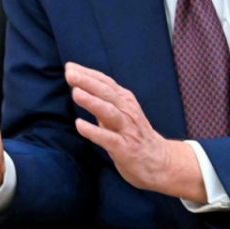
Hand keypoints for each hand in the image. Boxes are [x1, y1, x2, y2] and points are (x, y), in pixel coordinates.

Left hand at [65, 62, 205, 201]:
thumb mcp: (121, 113)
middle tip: (69, 73)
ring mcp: (127, 129)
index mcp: (125, 100)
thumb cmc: (134, 135)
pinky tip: (80, 125)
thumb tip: (80, 87)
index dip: (88, 73)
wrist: (160, 162)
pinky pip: (108, 138)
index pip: (106, 83)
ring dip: (92, 102)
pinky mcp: (125, 148)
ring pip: (109, 112)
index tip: (70, 66)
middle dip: (87, 82)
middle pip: (106, 93)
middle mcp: (127, 111)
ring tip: (75, 93)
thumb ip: (104, 102)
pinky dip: (94, 131)